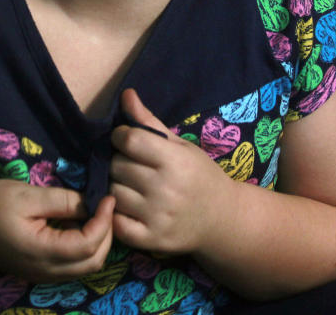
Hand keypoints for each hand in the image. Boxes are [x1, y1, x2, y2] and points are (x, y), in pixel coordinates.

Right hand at [0, 178, 114, 281]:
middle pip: (92, 262)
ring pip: (83, 267)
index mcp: (41, 253)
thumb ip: (63, 201)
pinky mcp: (35, 270)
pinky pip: (69, 266)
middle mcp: (44, 271)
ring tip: (93, 212)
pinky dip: (81, 247)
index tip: (108, 196)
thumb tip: (93, 203)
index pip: (88, 245)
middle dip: (106, 234)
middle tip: (104, 205)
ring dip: (95, 242)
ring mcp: (39, 275)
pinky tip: (74, 223)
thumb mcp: (27, 195)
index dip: (105, 221)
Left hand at [109, 88, 238, 254]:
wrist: (222, 220)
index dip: (120, 136)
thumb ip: (149, 122)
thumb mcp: (180, 145)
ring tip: (130, 184)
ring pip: (112, 192)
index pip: (129, 140)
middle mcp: (166, 190)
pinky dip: (115, 213)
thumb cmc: (199, 175)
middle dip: (118, 160)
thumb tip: (126, 94)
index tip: (125, 139)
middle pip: (117, 166)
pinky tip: (128, 206)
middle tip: (130, 163)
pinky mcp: (151, 241)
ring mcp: (157, 217)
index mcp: (175, 161)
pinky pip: (115, 222)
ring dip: (115, 185)